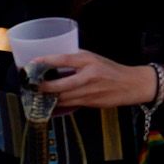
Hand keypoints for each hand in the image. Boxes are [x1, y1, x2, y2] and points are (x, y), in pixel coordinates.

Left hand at [32, 50, 148, 108]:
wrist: (131, 84)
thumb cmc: (110, 70)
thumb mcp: (93, 58)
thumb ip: (75, 59)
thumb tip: (53, 61)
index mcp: (89, 61)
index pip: (64, 59)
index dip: (47, 61)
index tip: (33, 63)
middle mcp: (88, 77)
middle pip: (60, 85)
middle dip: (43, 87)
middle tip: (31, 85)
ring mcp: (89, 92)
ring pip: (63, 98)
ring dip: (48, 98)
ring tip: (37, 94)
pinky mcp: (90, 103)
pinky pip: (70, 105)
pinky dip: (58, 104)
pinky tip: (50, 102)